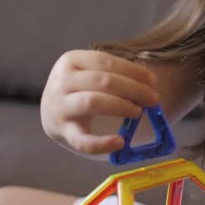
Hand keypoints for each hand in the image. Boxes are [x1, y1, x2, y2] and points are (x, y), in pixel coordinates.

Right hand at [41, 50, 158, 154]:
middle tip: (153, 98)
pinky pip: (82, 140)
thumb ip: (114, 75)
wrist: (52, 111)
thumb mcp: (90, 73)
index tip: (152, 80)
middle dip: (133, 89)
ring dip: (121, 106)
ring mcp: (60, 106)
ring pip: (93, 102)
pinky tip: (120, 142)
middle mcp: (61, 81)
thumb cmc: (80, 89)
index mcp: (70, 60)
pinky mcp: (62, 131)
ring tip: (138, 112)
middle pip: (102, 81)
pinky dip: (102, 143)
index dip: (132, 71)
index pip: (105, 62)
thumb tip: (149, 85)